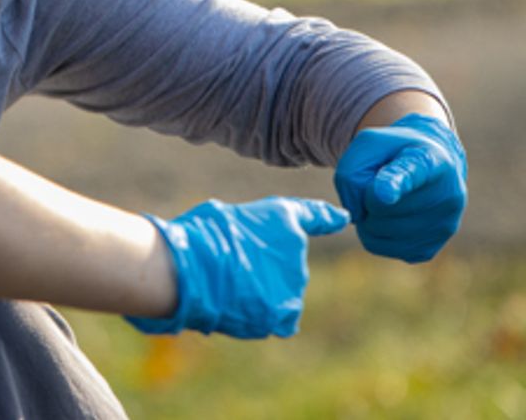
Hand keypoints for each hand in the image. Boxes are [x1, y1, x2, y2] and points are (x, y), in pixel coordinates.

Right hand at [125, 196, 348, 338]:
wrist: (193, 272)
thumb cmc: (197, 237)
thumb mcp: (221, 216)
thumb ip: (248, 230)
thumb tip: (246, 252)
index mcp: (282, 218)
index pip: (312, 215)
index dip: (327, 217)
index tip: (342, 218)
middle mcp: (297, 251)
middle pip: (284, 264)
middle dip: (262, 268)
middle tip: (228, 266)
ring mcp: (293, 286)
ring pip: (280, 293)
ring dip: (261, 293)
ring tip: (228, 288)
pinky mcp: (283, 315)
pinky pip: (280, 319)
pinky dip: (264, 316)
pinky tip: (242, 309)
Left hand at [334, 113, 466, 262]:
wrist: (426, 165)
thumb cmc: (391, 153)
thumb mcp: (367, 146)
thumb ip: (352, 174)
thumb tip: (358, 215)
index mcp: (429, 160)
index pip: (410, 173)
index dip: (396, 183)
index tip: (384, 193)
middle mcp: (446, 195)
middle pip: (378, 206)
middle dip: (366, 195)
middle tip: (381, 182)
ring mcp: (443, 227)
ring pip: (375, 229)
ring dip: (367, 214)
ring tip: (386, 198)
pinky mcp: (428, 250)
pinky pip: (377, 245)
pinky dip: (370, 232)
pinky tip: (386, 216)